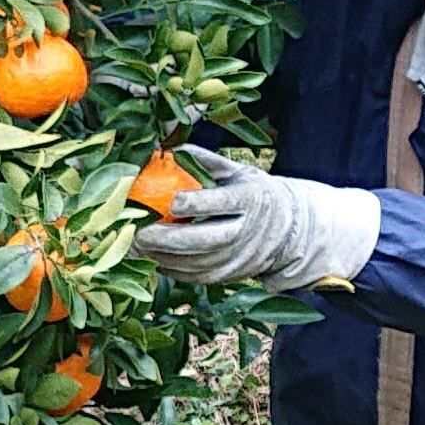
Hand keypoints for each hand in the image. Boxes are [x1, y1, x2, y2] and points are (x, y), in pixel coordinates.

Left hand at [132, 147, 382, 290]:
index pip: (223, 203)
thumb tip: (169, 148)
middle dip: (169, 239)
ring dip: (163, 257)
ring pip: (198, 263)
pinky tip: (151, 258)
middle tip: (138, 233)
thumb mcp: (238, 171)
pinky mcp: (230, 276)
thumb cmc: (253, 193)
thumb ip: (205, 160)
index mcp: (251, 200)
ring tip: (136, 245)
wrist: (289, 229)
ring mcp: (240, 258)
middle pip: (207, 240)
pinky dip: (171, 269)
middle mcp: (248, 231)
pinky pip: (196, 276)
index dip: (196, 204)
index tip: (169, 202)